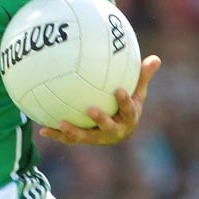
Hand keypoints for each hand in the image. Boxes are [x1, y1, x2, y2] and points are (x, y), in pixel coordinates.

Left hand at [39, 54, 161, 144]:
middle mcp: (115, 131)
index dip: (125, 102)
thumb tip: (156, 58)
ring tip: (62, 123)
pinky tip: (42, 129)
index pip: (129, 110)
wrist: (118, 130)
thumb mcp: (136, 92)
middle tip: (91, 110)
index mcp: (128, 118)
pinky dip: (56, 134)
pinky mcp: (84, 140)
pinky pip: (69, 139)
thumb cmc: (126, 106)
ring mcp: (98, 138)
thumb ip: (142, 76)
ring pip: (87, 137)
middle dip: (101, 120)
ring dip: (74, 132)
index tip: (119, 90)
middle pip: (109, 127)